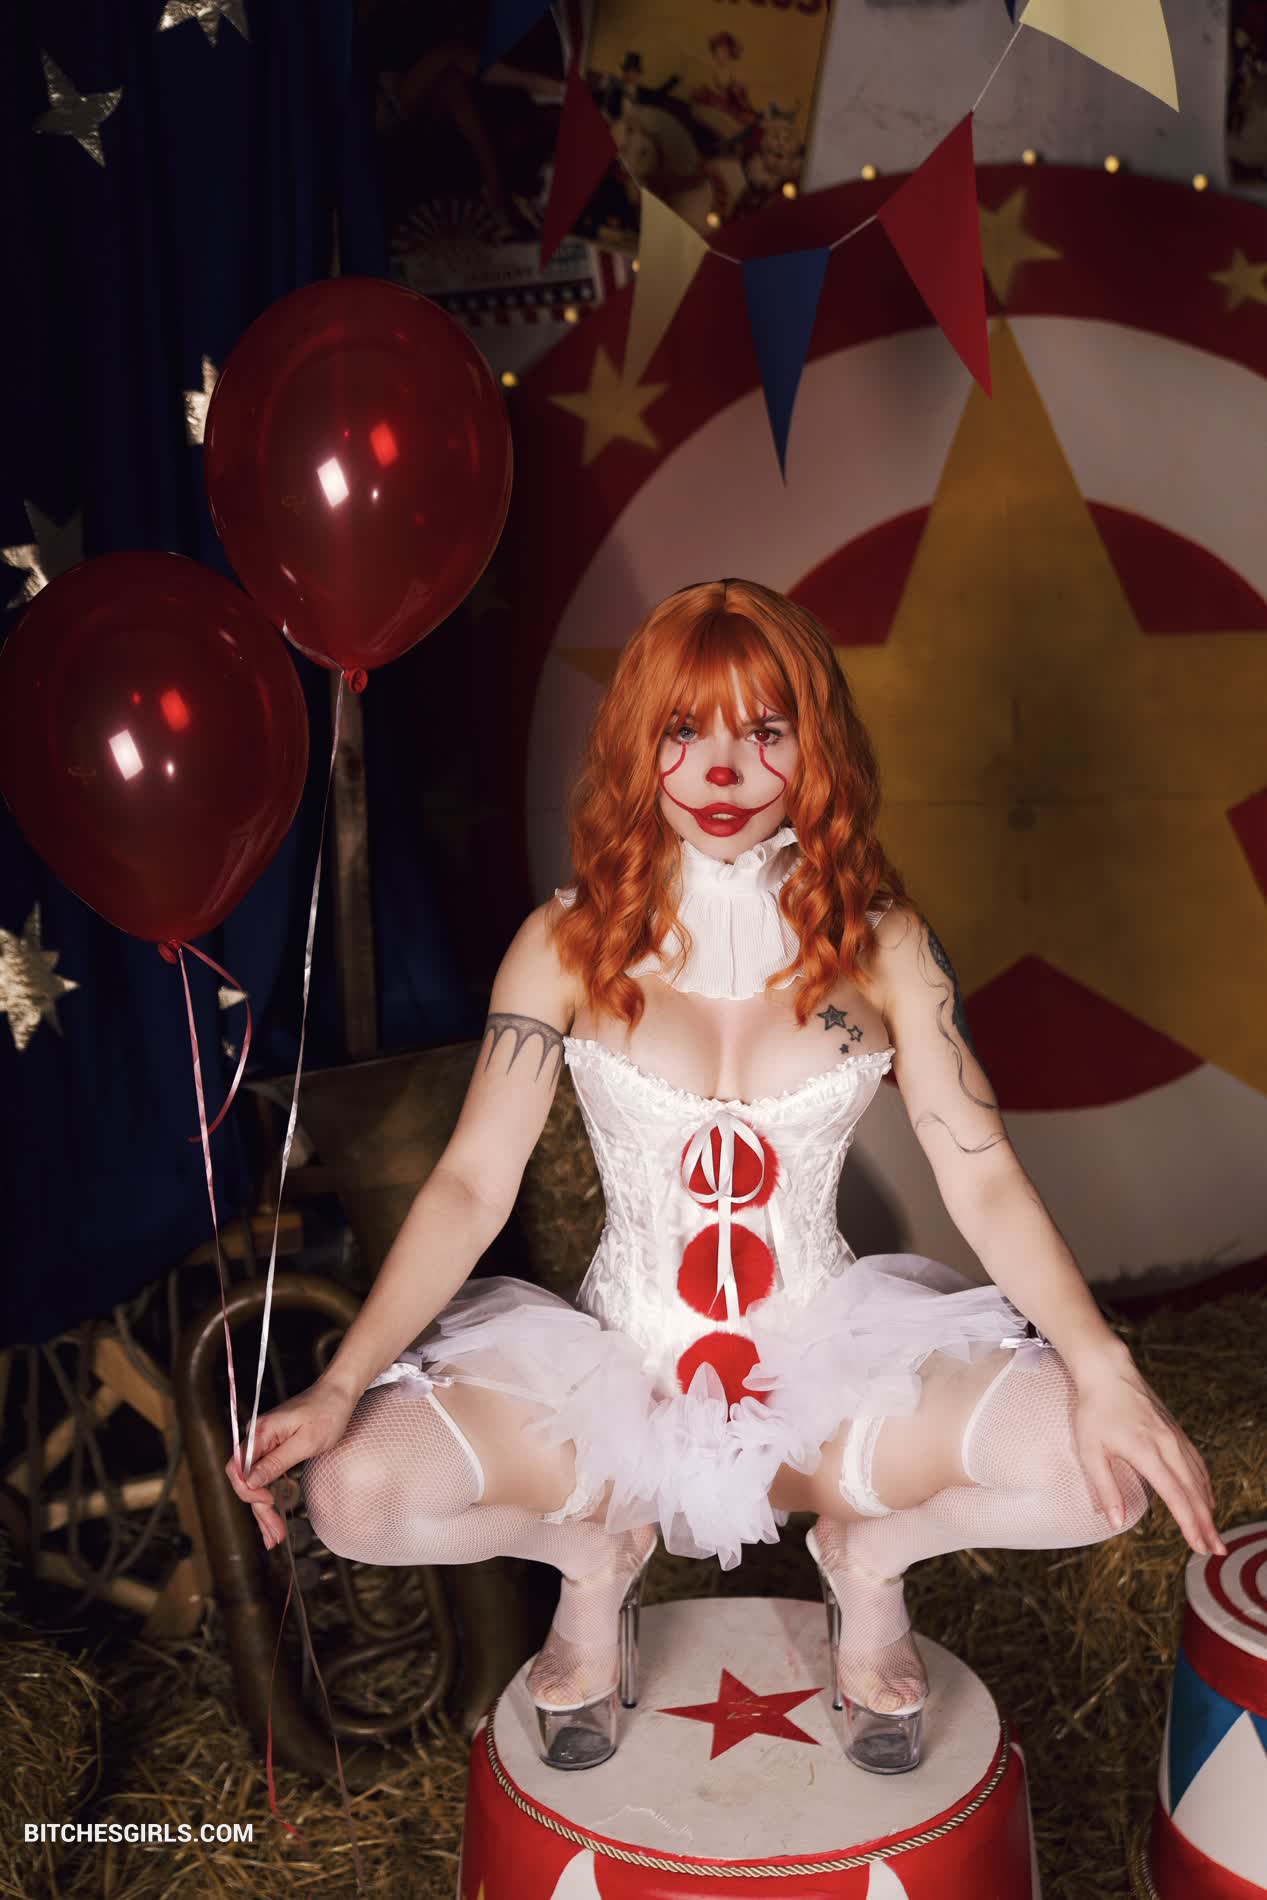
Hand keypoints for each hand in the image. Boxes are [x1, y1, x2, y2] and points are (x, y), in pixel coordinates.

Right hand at [224, 1378, 357, 1550]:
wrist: (338, 1393)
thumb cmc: (327, 1414)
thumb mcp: (305, 1443)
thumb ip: (276, 1462)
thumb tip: (250, 1482)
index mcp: (260, 1433)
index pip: (237, 1469)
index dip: (248, 1491)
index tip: (269, 1502)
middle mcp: (257, 1438)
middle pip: (246, 1481)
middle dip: (259, 1510)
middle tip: (275, 1537)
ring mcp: (265, 1444)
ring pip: (255, 1483)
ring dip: (263, 1510)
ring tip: (274, 1537)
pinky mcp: (274, 1449)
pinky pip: (265, 1477)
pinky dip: (269, 1498)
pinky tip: (272, 1517)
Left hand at [1071, 1356, 1225, 1557]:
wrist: (1108, 1370)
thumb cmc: (1094, 1411)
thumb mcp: (1089, 1450)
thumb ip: (1105, 1488)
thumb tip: (1115, 1522)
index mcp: (1147, 1452)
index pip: (1176, 1496)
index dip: (1189, 1524)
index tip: (1199, 1546)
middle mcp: (1167, 1445)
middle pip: (1193, 1491)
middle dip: (1206, 1524)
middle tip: (1216, 1551)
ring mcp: (1174, 1436)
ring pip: (1198, 1477)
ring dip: (1208, 1507)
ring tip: (1214, 1532)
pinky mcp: (1175, 1430)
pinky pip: (1196, 1462)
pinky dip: (1204, 1484)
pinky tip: (1205, 1497)